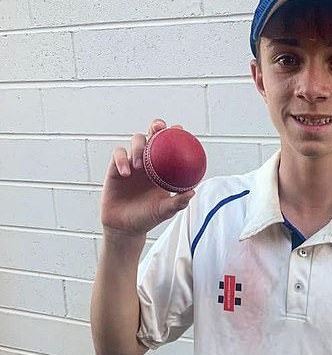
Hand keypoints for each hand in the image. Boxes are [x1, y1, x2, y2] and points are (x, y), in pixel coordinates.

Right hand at [100, 119, 194, 237]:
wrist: (125, 227)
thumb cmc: (147, 217)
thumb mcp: (165, 211)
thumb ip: (178, 202)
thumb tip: (192, 191)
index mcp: (163, 169)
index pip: (169, 146)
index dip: (174, 135)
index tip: (179, 129)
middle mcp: (149, 163)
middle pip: (152, 136)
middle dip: (156, 127)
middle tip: (158, 128)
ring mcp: (133, 163)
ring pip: (136, 141)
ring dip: (138, 148)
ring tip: (139, 166)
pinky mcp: (116, 167)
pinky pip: (118, 155)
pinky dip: (122, 160)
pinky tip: (126, 173)